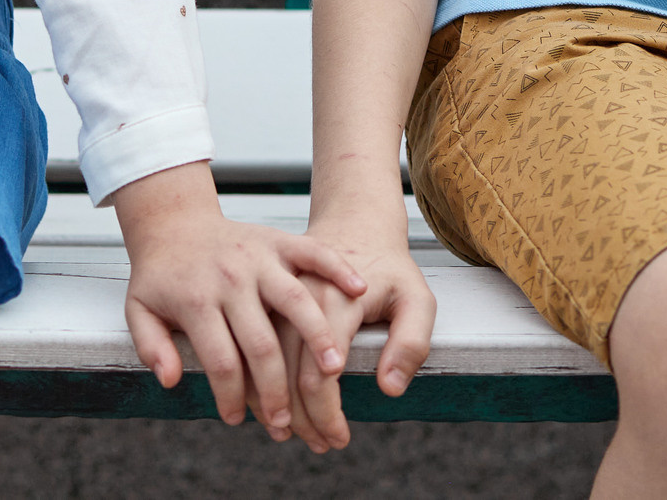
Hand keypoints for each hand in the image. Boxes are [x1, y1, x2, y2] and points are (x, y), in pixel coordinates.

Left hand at [112, 163, 367, 438]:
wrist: (174, 222)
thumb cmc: (160, 276)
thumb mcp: (138, 311)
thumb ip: (151, 346)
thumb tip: (170, 380)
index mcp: (196, 299)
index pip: (221, 360)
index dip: (232, 397)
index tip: (238, 420)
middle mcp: (231, 278)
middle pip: (261, 343)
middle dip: (276, 390)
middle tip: (286, 423)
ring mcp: (258, 257)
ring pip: (295, 300)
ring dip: (317, 336)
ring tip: (333, 370)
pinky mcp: (279, 240)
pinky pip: (313, 252)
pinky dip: (337, 268)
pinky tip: (358, 290)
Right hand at [279, 219, 437, 452]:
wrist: (353, 221)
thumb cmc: (388, 266)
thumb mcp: (416, 297)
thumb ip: (411, 343)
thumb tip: (390, 388)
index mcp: (334, 299)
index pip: (320, 373)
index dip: (326, 412)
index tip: (340, 437)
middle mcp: (296, 296)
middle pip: (288, 374)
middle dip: (302, 419)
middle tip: (323, 445)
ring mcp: (274, 296)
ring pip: (263, 364)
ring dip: (276, 407)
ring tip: (298, 436)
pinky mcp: (263, 299)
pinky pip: (251, 346)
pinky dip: (258, 383)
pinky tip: (274, 407)